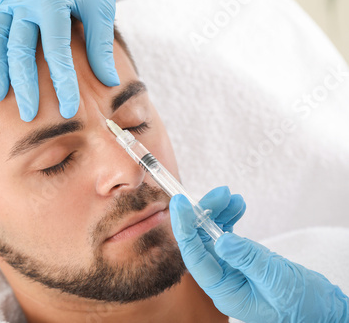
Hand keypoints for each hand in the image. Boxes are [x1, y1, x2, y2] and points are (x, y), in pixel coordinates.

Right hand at [0, 0, 118, 121]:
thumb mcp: (99, 6)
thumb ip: (100, 43)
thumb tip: (110, 82)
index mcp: (52, 1)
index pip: (57, 51)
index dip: (63, 82)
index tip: (68, 109)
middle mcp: (24, 0)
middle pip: (20, 48)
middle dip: (24, 84)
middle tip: (29, 114)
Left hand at [169, 187, 348, 322]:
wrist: (322, 310)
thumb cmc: (301, 304)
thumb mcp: (275, 280)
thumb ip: (248, 259)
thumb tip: (222, 239)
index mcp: (223, 290)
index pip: (195, 256)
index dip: (185, 228)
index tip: (180, 204)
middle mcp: (221, 279)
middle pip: (201, 241)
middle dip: (205, 214)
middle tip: (220, 193)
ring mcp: (230, 268)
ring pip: (212, 234)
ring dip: (218, 213)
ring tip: (231, 196)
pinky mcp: (240, 259)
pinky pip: (227, 235)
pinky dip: (230, 218)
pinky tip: (238, 206)